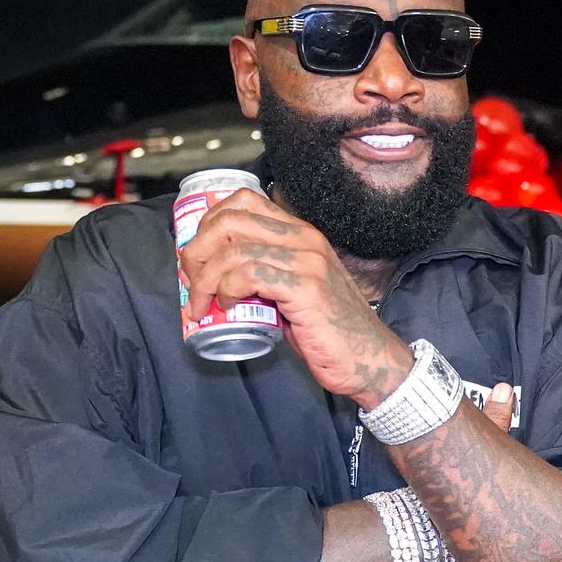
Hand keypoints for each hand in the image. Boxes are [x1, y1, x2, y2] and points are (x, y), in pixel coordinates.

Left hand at [177, 186, 411, 406]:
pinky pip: (249, 275)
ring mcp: (308, 262)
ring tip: (202, 304)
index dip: (209, 223)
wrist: (370, 361)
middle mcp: (306, 239)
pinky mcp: (306, 289)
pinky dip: (226, 290)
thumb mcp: (295, 289)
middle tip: (191, 280)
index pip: (243, 201)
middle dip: (197, 250)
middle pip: (231, 220)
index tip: (198, 256)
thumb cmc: (329, 331)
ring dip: (205, 280)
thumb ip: (266, 272)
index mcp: (302, 234)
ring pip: (234, 250)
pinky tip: (225, 306)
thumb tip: (216, 272)